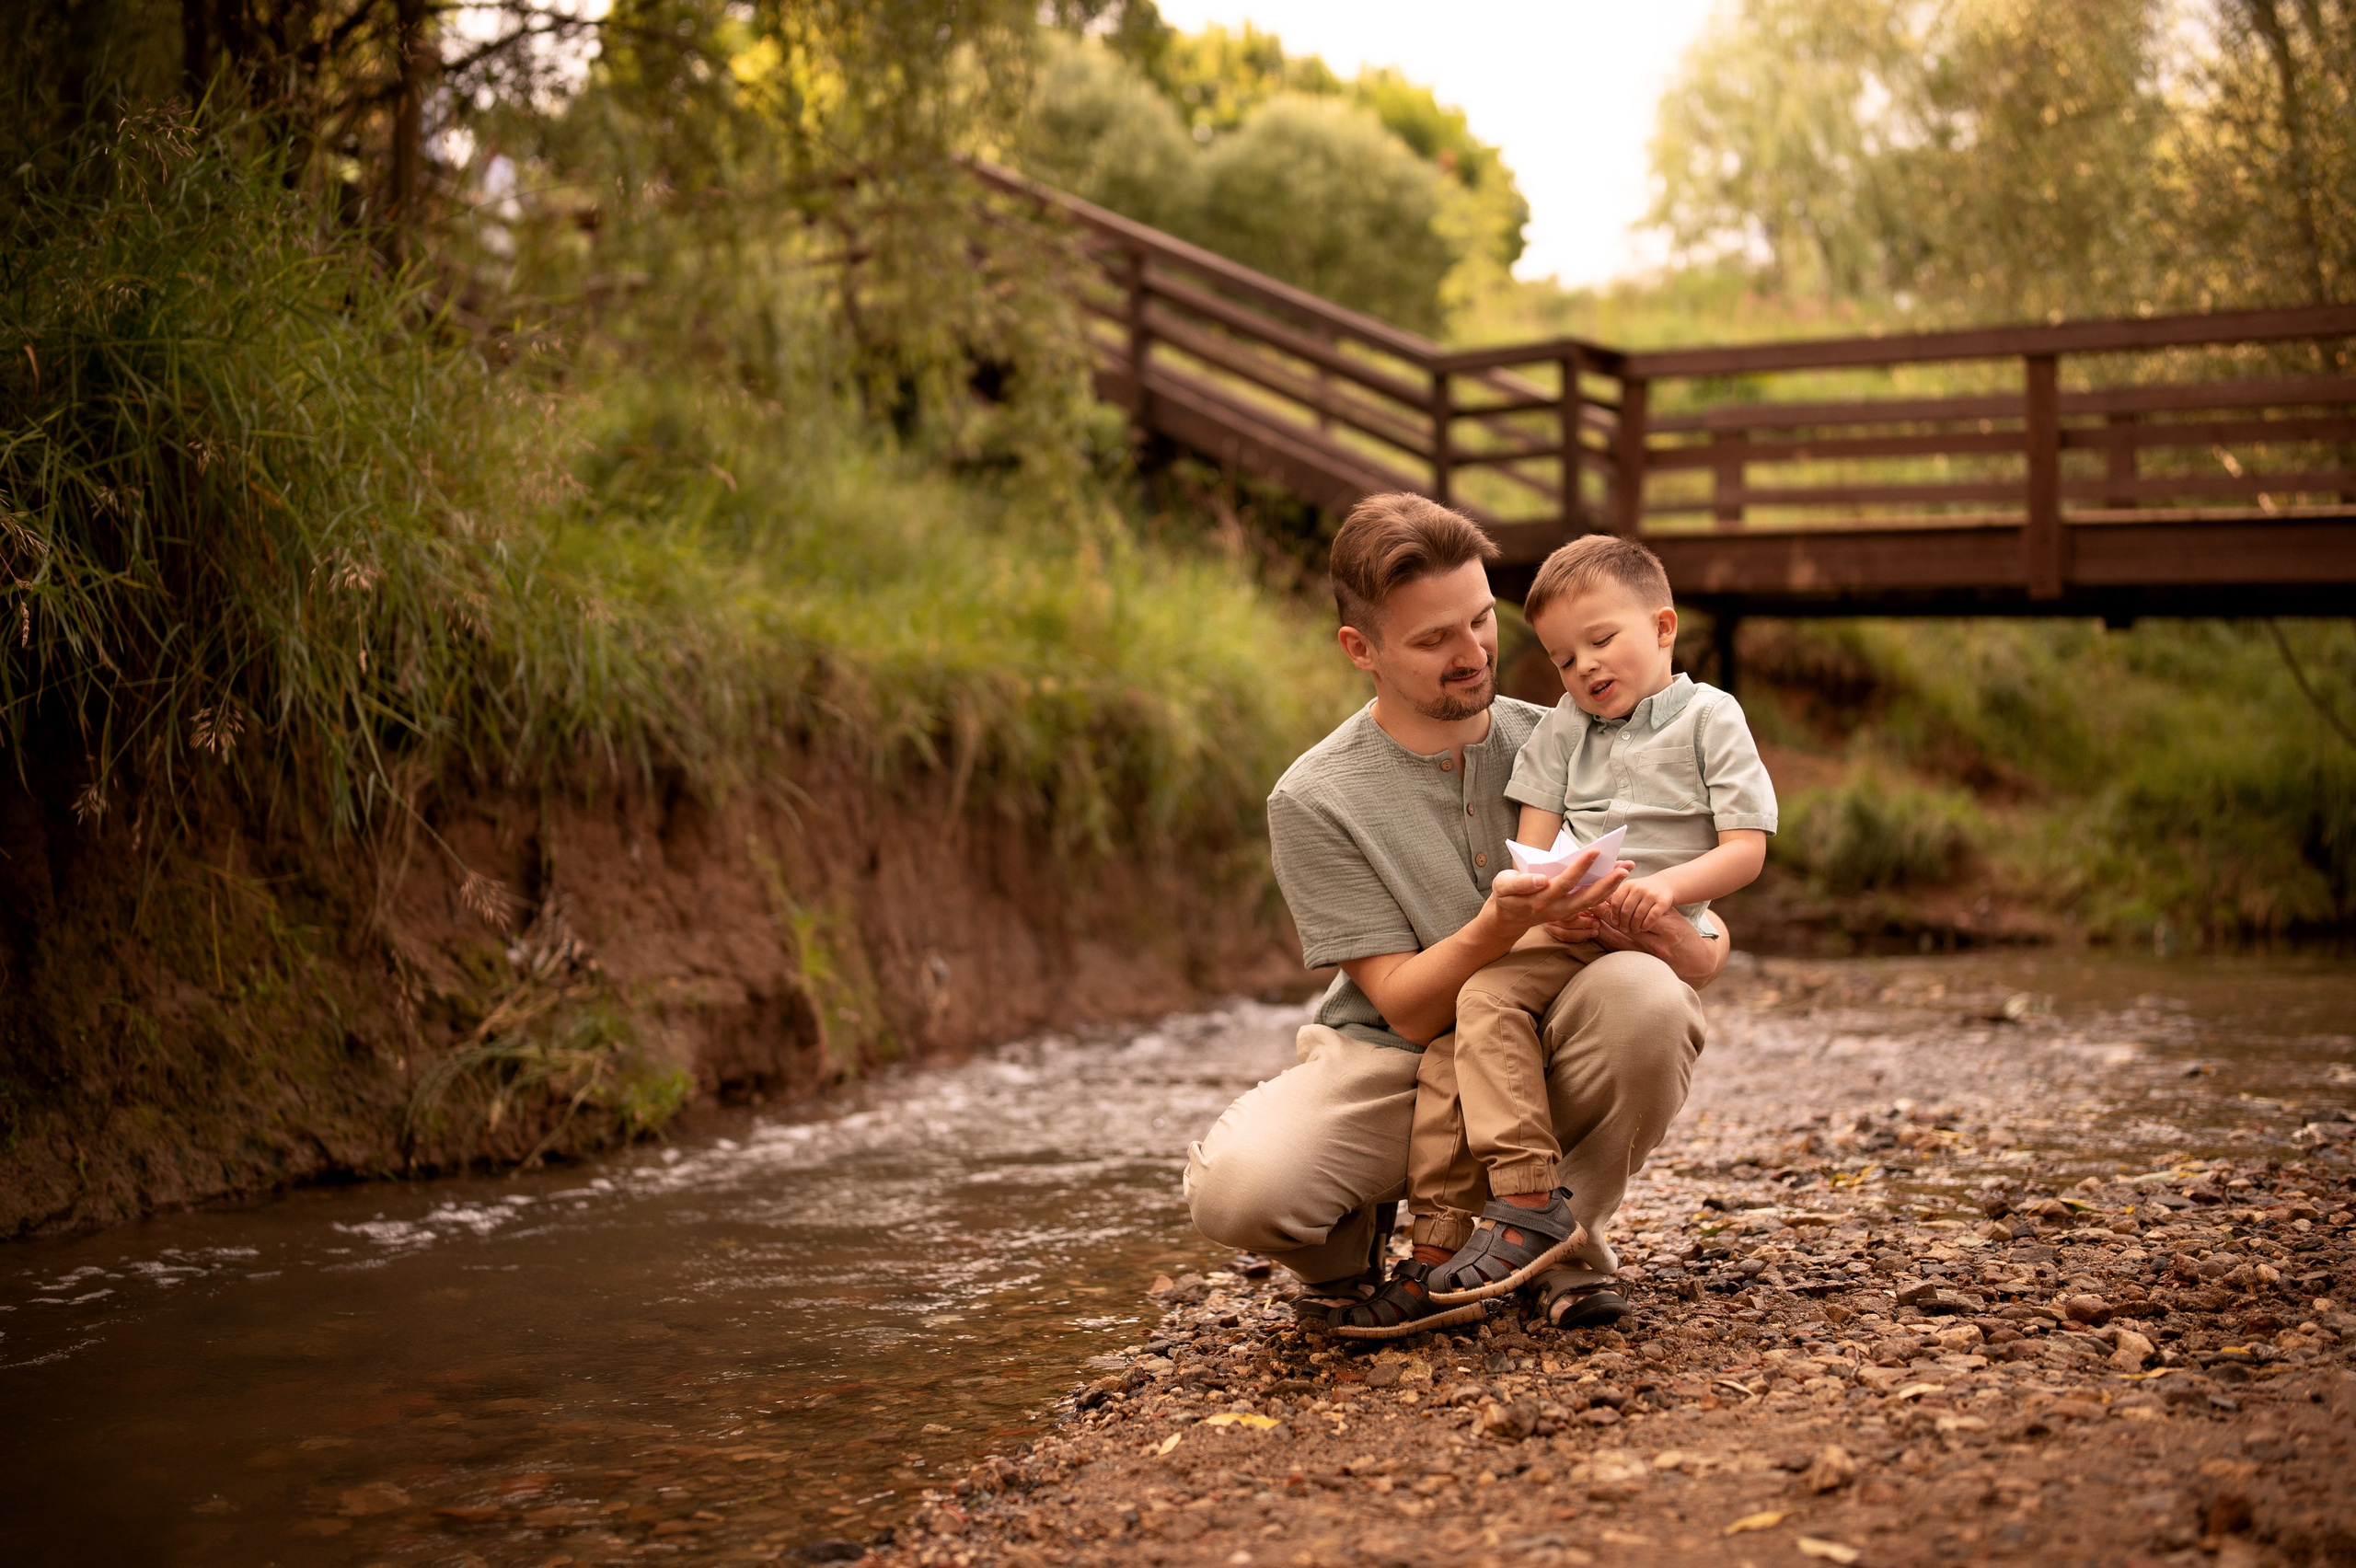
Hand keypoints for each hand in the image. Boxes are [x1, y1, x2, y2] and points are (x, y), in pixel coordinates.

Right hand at [1491, 851, 1626, 932]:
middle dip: (1607, 882)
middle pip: (1586, 897)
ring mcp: (1565, 913)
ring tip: (1626, 869)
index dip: (1580, 867)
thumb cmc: (1506, 895)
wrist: (1509, 917)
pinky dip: (1606, 890)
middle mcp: (1556, 909)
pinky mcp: (1570, 912)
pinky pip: (1591, 903)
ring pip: (1592, 902)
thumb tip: (1542, 880)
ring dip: (1611, 887)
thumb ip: (1521, 883)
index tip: (1594, 851)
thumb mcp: (1503, 886)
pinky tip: (1617, 877)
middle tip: (1624, 867)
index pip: (1564, 882)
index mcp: (1540, 900)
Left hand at [1610, 874, 1676, 932]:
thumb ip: (1616, 898)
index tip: (1615, 923)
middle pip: (1626, 910)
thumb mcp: (1629, 889)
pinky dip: (1646, 925)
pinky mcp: (1663, 901)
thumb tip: (1597, 909)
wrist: (1666, 884)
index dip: (1614, 915)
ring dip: (1635, 926)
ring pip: (1638, 915)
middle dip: (1624, 923)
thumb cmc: (1643, 890)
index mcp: (1628, 885)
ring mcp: (1651, 894)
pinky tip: (1644, 928)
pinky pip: (1651, 917)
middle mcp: (1639, 888)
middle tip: (1625, 929)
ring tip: (1634, 930)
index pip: (1616, 903)